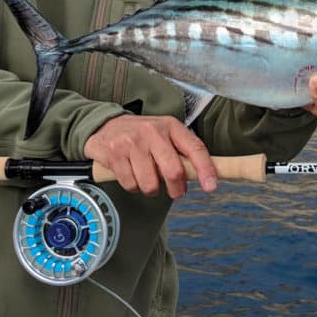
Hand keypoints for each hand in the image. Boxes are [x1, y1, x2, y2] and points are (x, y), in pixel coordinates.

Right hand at [84, 114, 216, 198]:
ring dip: (151, 189)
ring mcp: (133, 143)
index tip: (211, 186)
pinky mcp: (115, 154)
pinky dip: (133, 186)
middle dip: (177, 189)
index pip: (194, 147)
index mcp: (171, 126)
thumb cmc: (141, 135)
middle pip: (173, 171)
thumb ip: (182, 152)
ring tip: (146, 177)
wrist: (106, 125)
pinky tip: (131, 174)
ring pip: (150, 184)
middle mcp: (153, 132)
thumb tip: (203, 176)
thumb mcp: (165, 134)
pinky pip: (131, 184)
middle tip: (175, 192)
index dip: (205, 168)